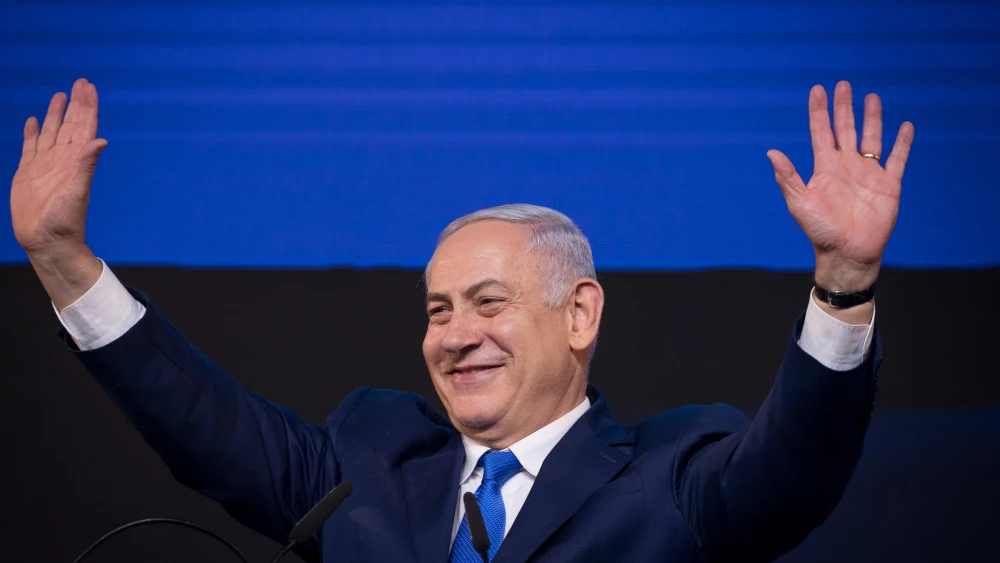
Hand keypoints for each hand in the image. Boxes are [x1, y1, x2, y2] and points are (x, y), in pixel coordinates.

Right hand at [10, 78, 106, 255]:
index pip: (84, 127)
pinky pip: (30, 147)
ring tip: (60, 96)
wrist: (47, 240)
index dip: (87, 107)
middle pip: (70, 124)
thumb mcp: (77, 190)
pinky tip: (34, 121)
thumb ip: (86, 165)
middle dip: (76, 104)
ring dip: (56, 114)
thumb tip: (101, 140)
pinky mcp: (28, 172)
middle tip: (80, 83)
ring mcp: (45, 165)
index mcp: (76, 160)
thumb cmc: (65, 220)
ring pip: (52, 132)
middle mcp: (62, 159)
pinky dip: (33, 132)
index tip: (89, 87)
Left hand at [767, 81, 913, 290]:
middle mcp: (846, 166)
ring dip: (872, 118)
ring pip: (871, 138)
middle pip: (845, 129)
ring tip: (872, 97)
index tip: (818, 90)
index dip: (819, 112)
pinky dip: (902, 143)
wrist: (847, 253)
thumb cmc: (820, 231)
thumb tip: (771, 152)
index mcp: (825, 168)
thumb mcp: (800, 202)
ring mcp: (868, 174)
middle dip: (844, 107)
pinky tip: (905, 126)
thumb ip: (788, 177)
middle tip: (843, 85)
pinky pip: (897, 159)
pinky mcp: (888, 185)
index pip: (821, 132)